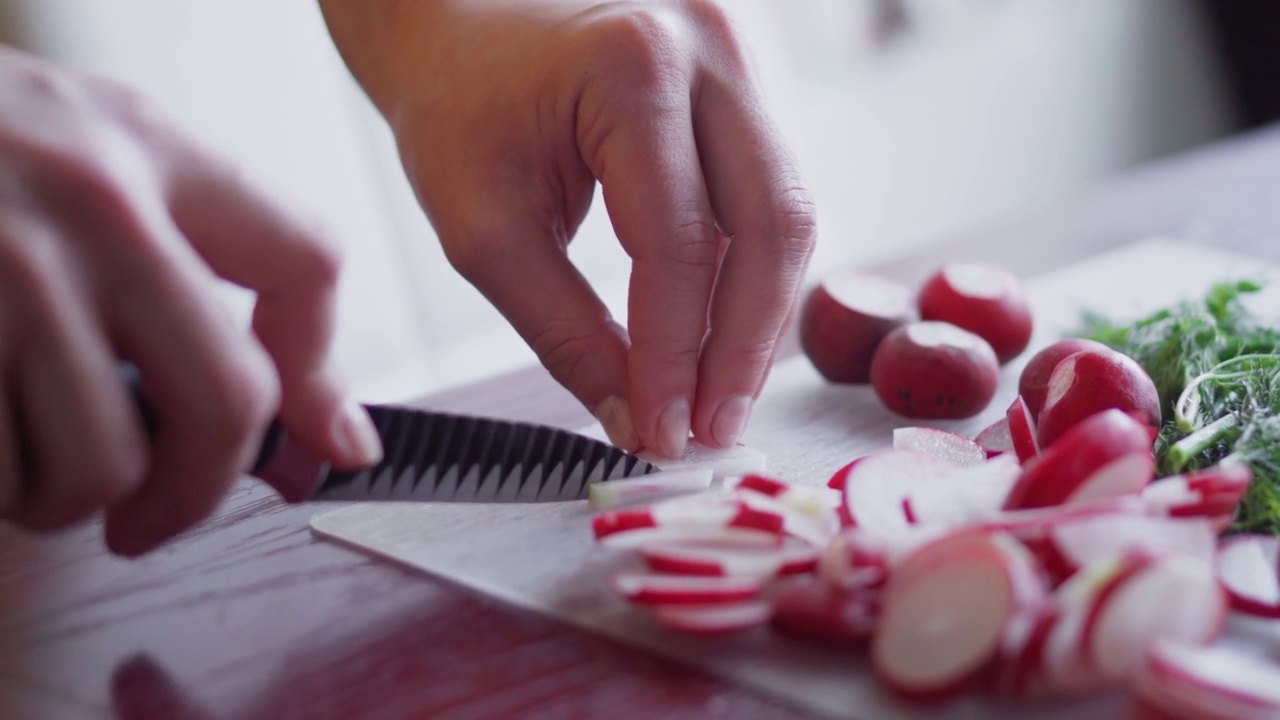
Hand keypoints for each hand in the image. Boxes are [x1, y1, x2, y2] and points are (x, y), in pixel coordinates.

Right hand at [0, 47, 380, 555]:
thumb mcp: (77, 147)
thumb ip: (188, 254)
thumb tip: (317, 423)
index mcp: (147, 147)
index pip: (307, 262)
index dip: (322, 373)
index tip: (320, 439)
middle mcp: (92, 202)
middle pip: (228, 401)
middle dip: (196, 491)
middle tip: (152, 515)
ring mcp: (3, 269)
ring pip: (101, 468)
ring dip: (62, 498)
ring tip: (19, 453)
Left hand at [321, 0, 816, 456]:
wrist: (456, 25)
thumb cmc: (456, 108)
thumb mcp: (483, 230)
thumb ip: (564, 333)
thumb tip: (638, 421)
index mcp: (632, 65)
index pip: (678, 239)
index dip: (677, 354)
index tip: (664, 432)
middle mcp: (710, 50)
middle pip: (775, 221)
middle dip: (747, 344)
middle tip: (714, 429)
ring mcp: (740, 64)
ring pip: (787, 215)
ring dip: (757, 319)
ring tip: (716, 400)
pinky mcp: (745, 93)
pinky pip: (767, 201)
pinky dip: (746, 278)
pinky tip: (716, 339)